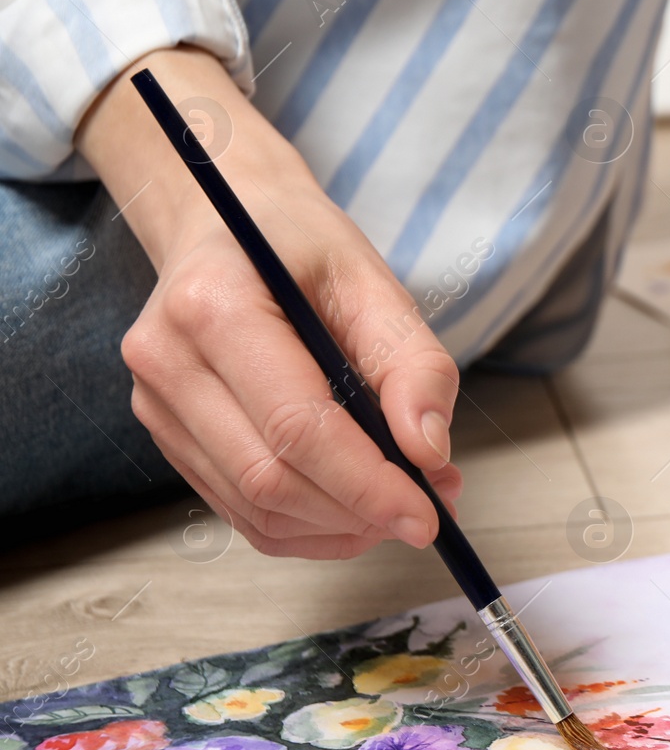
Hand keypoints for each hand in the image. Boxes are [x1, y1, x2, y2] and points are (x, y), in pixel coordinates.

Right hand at [77, 48, 461, 558]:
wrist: (228, 222)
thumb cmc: (302, 247)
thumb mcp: (372, 281)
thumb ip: (411, 364)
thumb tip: (428, 451)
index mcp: (215, 306)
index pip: (297, 426)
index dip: (368, 484)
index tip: (430, 515)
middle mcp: (167, 360)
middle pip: (270, 477)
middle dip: (361, 510)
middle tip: (434, 506)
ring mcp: (156, 404)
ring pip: (253, 507)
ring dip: (337, 527)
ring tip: (403, 501)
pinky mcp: (167, 434)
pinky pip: (239, 509)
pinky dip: (306, 526)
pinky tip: (355, 509)